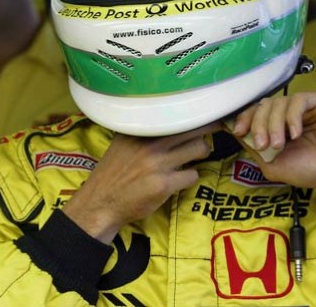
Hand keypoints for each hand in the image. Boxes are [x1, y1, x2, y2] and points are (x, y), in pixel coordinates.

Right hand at [63, 124, 213, 242]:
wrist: (101, 203)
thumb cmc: (113, 173)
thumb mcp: (122, 144)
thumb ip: (142, 132)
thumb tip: (168, 118)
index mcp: (139, 130)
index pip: (174, 115)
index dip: (193, 114)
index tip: (202, 113)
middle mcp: (149, 143)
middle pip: (193, 128)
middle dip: (208, 129)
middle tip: (214, 130)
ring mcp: (158, 164)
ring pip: (198, 148)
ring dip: (202, 153)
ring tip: (198, 155)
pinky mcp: (164, 185)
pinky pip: (192, 175)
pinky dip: (190, 177)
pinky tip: (181, 179)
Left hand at [230, 92, 315, 200]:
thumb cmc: (312, 171)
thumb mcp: (273, 163)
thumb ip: (254, 147)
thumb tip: (235, 130)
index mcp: (283, 124)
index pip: (259, 111)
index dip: (246, 118)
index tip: (239, 131)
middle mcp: (295, 112)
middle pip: (266, 104)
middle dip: (259, 124)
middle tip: (263, 144)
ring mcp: (310, 105)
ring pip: (280, 102)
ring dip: (274, 124)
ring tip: (279, 144)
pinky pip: (299, 100)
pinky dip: (292, 117)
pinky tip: (296, 133)